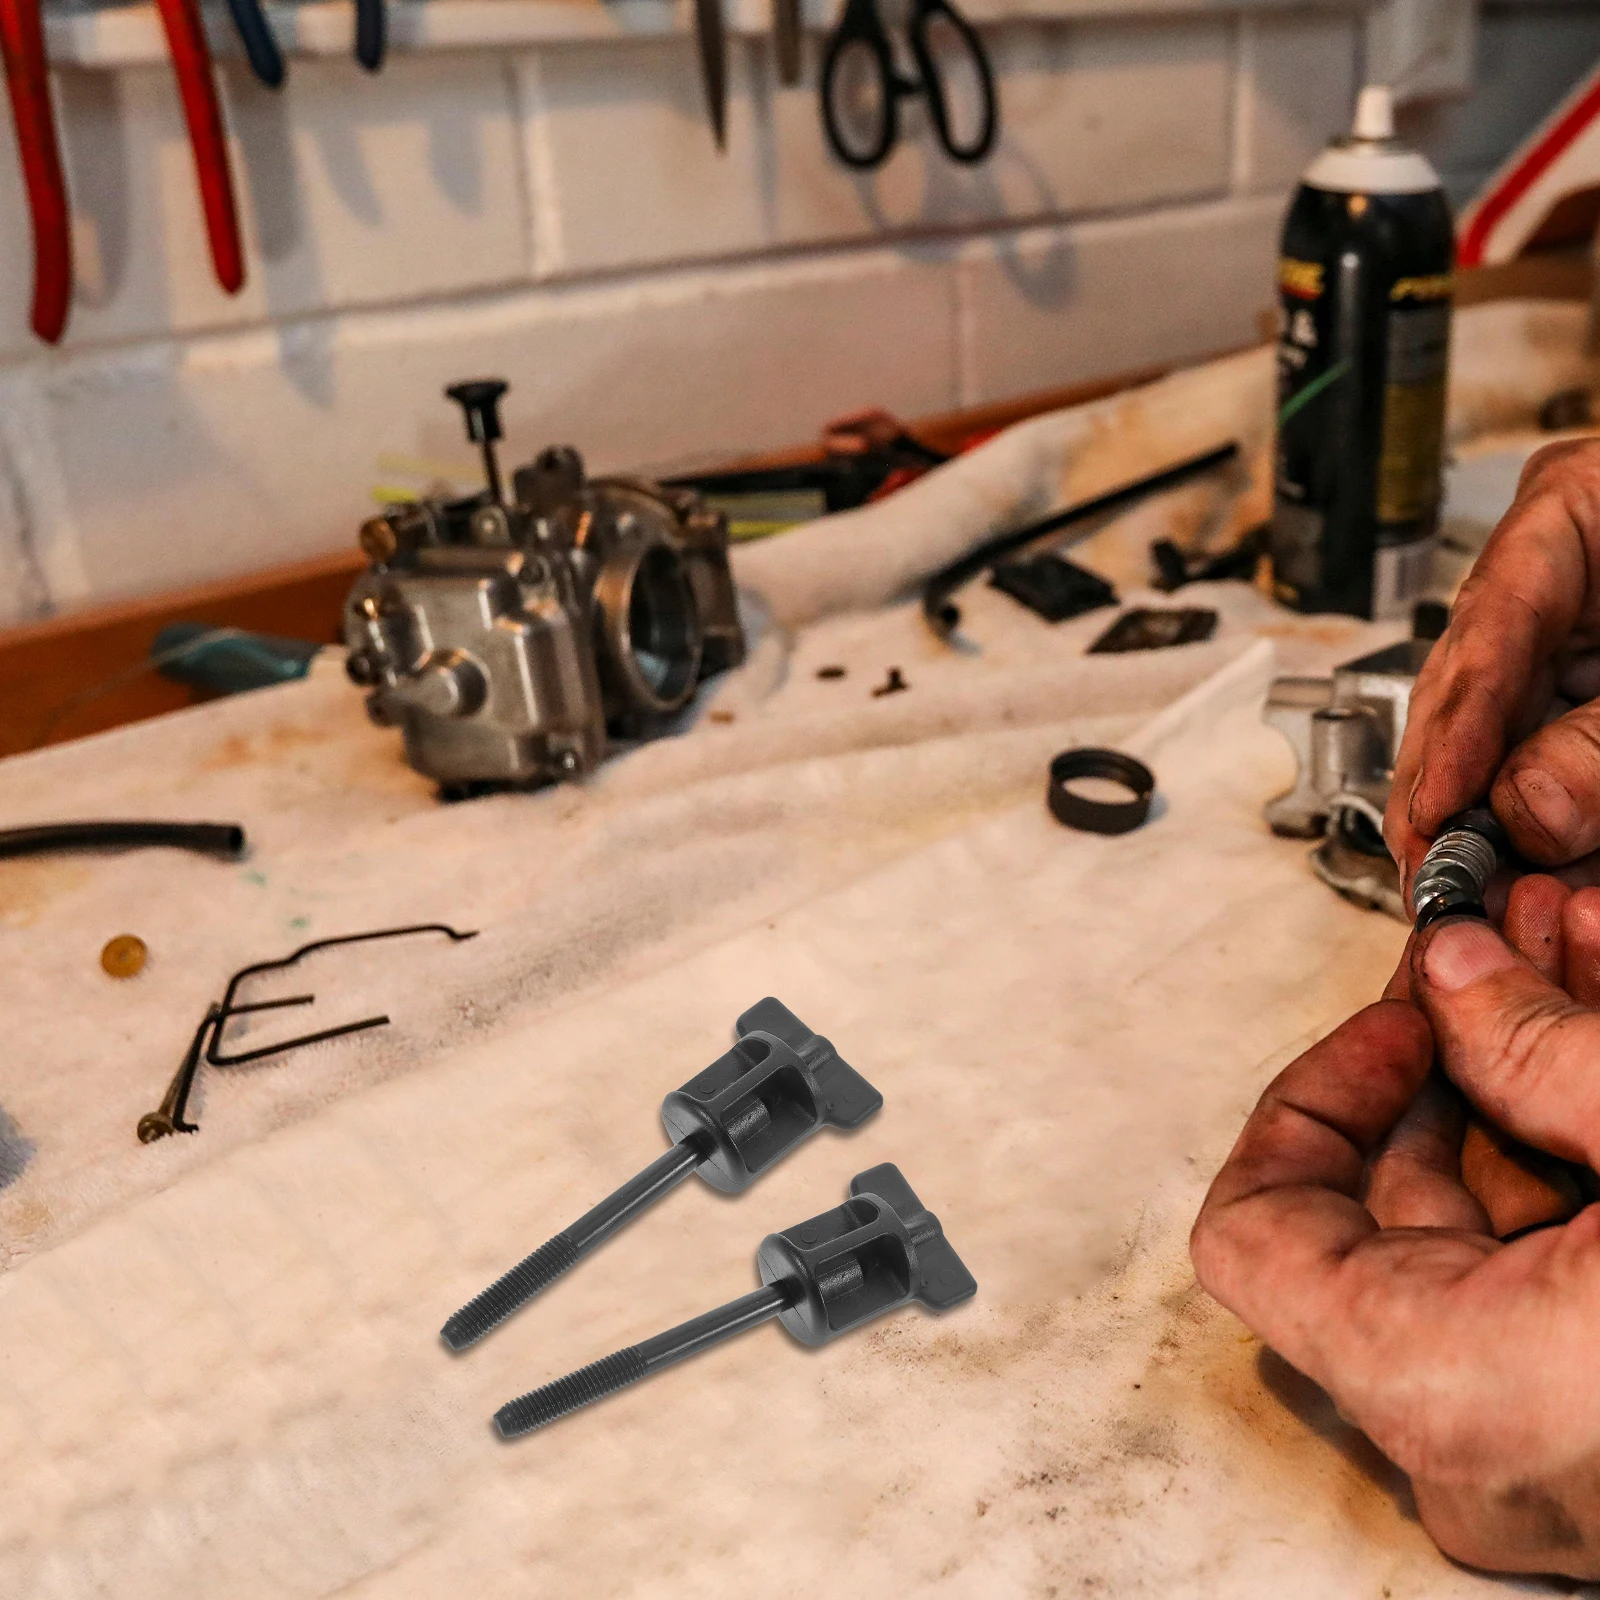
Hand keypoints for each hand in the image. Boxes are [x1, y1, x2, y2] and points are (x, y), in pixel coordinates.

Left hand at [1191, 886, 1599, 1576]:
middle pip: (1379, 1215)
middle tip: (1504, 947)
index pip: (1256, 1230)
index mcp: (1447, 1379)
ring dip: (1518, 1093)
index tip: (1394, 1022)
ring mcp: (1546, 1454)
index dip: (1310, 1102)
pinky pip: (1543, 1287)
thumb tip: (1453, 964)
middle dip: (1446, 1058)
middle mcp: (1475, 1441)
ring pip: (1476, 1242)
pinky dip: (1571, 1170)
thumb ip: (1542, 1045)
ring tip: (1575, 961)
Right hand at [1386, 439, 1599, 890]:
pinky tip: (1518, 870)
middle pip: (1473, 687)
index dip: (1458, 726)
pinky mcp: (1581, 692)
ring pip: (1496, 736)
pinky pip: (1541, 759)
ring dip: (1485, 818)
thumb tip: (1524, 808)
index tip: (1434, 808)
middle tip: (1430, 868)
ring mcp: (1567, 630)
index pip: (1496, 616)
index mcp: (1582, 503)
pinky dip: (1537, 821)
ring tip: (1465, 883)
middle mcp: (1558, 571)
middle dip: (1451, 788)